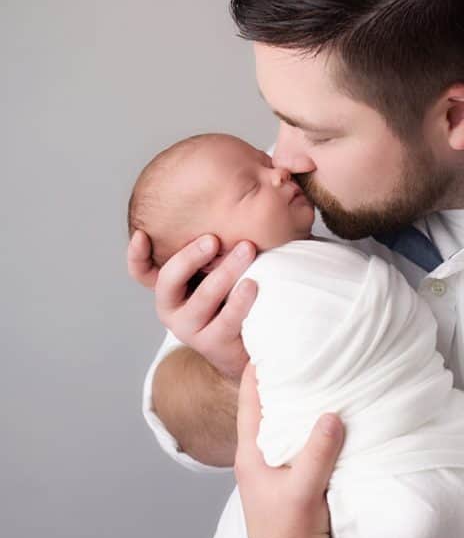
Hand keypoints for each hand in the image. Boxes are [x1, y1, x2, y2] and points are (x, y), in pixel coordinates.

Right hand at [126, 229, 257, 380]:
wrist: (246, 344)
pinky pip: (226, 320)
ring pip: (203, 298)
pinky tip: (252, 285)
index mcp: (169, 288)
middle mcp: (172, 308)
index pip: (142, 272)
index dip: (136, 255)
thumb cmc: (231, 296)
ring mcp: (190, 328)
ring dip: (225, 271)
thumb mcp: (216, 270)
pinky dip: (239, 301)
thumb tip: (234, 194)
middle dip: (190, 257)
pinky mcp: (213, 344)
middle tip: (213, 239)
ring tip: (247, 250)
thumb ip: (213, 246)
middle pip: (169, 280)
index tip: (143, 234)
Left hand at [235, 362, 345, 537]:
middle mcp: (263, 454)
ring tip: (324, 371)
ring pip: (289, 422)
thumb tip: (331, 414)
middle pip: (270, 405)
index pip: (249, 398)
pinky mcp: (301, 476)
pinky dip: (317, 423)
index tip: (271, 338)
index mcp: (251, 453)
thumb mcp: (300, 493)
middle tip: (306, 347)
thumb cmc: (286, 536)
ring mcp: (281, 465)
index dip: (257, 367)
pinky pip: (306, 439)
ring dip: (303, 400)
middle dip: (285, 377)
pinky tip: (337, 411)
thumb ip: (316, 454)